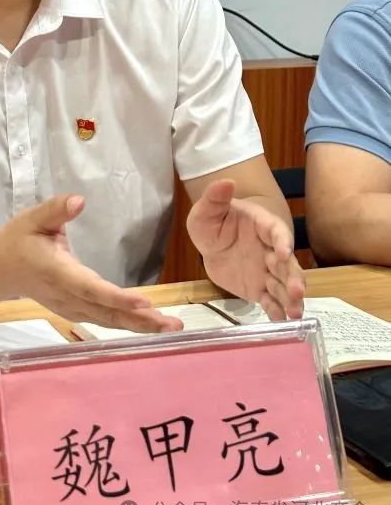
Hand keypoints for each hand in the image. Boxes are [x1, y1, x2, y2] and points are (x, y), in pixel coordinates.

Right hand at [0, 195, 183, 332]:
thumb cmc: (19, 239)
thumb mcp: (33, 218)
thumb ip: (56, 209)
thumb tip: (79, 201)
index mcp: (57, 272)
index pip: (90, 288)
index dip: (117, 298)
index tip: (144, 303)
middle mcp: (66, 296)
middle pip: (106, 312)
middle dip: (139, 319)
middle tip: (170, 324)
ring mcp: (70, 308)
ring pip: (107, 321)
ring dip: (139, 326)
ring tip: (170, 326)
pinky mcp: (75, 312)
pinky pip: (104, 321)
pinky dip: (127, 324)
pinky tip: (150, 325)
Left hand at [187, 179, 304, 319]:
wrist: (212, 242)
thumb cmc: (214, 221)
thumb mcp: (207, 209)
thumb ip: (216, 197)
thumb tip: (225, 181)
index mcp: (261, 226)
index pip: (276, 231)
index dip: (282, 240)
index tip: (283, 252)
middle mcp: (269, 250)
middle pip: (286, 264)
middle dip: (293, 278)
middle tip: (297, 292)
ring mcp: (266, 271)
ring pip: (282, 285)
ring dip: (291, 299)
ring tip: (296, 314)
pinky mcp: (258, 288)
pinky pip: (270, 301)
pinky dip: (276, 311)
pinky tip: (282, 323)